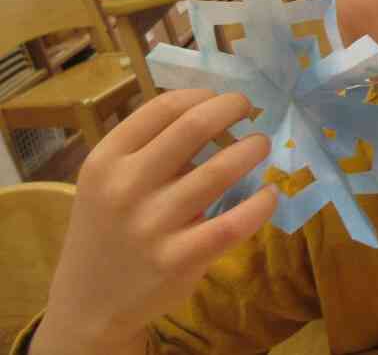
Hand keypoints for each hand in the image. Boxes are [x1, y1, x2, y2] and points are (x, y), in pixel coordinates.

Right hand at [33, 91, 275, 354]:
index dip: (202, 95)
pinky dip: (260, 204)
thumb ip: (147, 147)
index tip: (222, 98)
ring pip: (219, 171)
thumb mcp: (108, 181)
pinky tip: (269, 193)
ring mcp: (152, 225)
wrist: (88, 302)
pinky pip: (233, 223)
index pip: (162, 108)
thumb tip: (213, 109)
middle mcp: (125, 187)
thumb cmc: (109, 227)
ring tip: (261, 144)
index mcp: (106, 159)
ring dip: (251, 149)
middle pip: (193, 127)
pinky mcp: (178, 259)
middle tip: (250, 108)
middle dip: (231, 108)